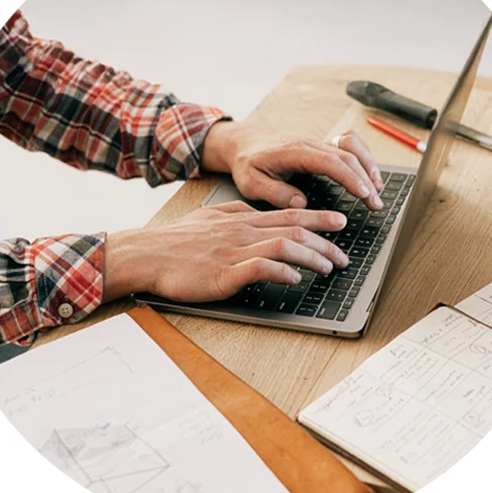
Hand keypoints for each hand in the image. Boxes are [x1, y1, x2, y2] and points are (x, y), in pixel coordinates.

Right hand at [102, 202, 348, 302]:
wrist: (147, 254)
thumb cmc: (176, 239)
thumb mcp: (210, 216)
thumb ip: (235, 214)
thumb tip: (256, 213)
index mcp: (241, 219)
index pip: (288, 214)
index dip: (318, 218)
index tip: (340, 222)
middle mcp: (243, 231)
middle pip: (294, 230)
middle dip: (325, 242)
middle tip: (344, 255)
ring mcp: (234, 251)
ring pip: (283, 247)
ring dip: (311, 256)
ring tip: (329, 267)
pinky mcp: (223, 273)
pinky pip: (259, 269)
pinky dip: (281, 271)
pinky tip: (294, 278)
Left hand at [201, 121, 383, 210]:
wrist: (243, 143)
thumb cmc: (246, 163)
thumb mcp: (250, 182)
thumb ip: (274, 192)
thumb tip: (300, 203)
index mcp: (295, 151)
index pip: (331, 162)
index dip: (351, 177)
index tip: (364, 194)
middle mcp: (310, 144)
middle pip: (348, 155)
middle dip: (366, 179)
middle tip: (376, 204)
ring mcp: (317, 143)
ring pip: (352, 148)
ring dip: (369, 166)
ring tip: (378, 190)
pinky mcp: (320, 147)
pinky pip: (348, 146)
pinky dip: (363, 158)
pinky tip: (368, 175)